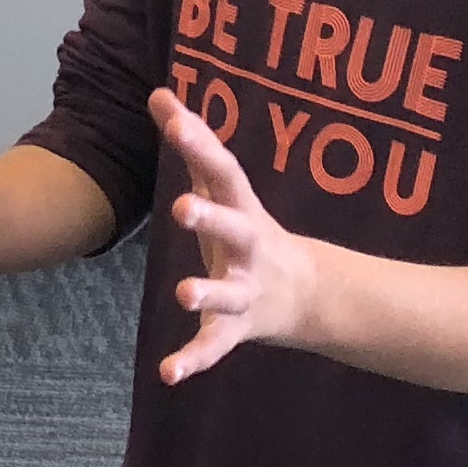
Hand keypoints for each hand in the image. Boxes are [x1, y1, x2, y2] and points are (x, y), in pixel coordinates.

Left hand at [153, 87, 325, 383]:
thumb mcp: (223, 186)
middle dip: (210, 218)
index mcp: (242, 208)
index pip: (221, 170)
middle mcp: (249, 248)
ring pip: (228, 293)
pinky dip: (193, 361)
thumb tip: (157, 91)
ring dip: (207, 293)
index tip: (174, 120)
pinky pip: (215, 345)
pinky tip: (168, 375)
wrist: (310, 295)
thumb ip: (190, 142)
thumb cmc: (248, 229)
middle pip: (234, 229)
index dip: (199, 144)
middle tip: (182, 206)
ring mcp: (246, 290)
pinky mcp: (237, 328)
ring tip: (182, 293)